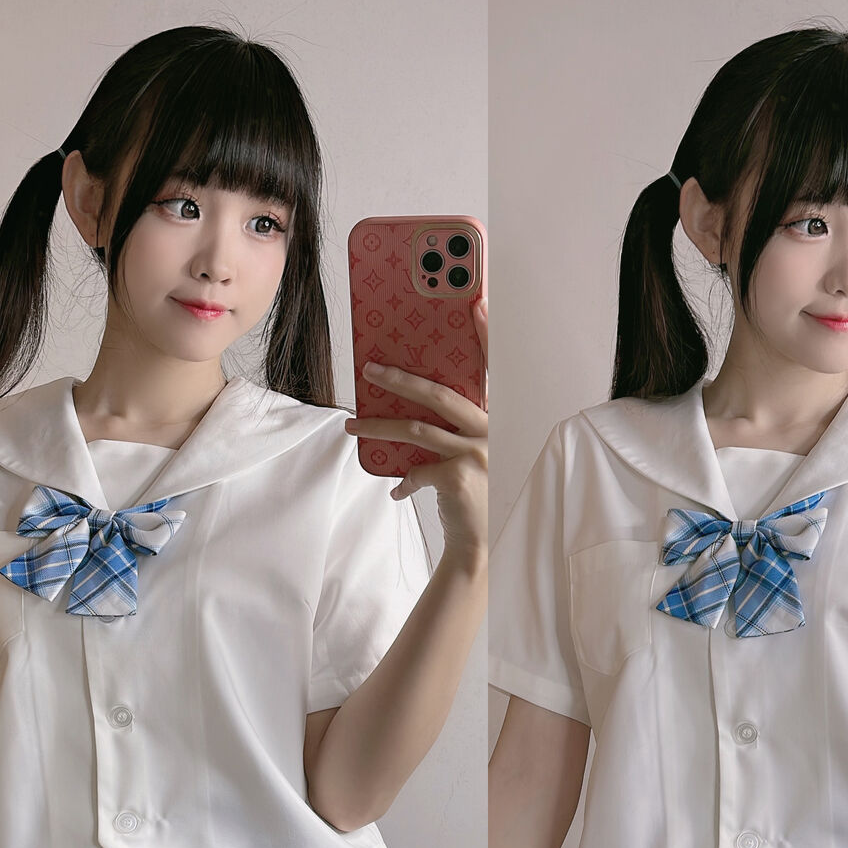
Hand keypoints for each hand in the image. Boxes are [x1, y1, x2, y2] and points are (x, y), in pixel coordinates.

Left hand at [345, 294, 487, 572]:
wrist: (480, 543)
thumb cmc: (473, 493)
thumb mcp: (471, 454)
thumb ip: (454, 429)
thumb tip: (409, 406)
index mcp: (494, 419)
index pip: (492, 369)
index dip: (485, 335)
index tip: (474, 303)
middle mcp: (490, 431)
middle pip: (437, 395)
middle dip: (399, 380)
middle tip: (369, 370)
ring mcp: (477, 454)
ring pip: (415, 430)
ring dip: (378, 427)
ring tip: (352, 426)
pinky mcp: (459, 478)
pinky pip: (416, 469)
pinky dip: (402, 479)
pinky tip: (395, 489)